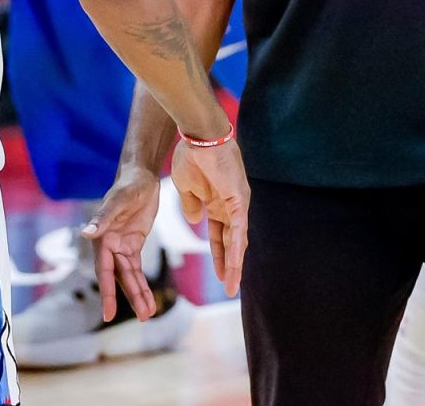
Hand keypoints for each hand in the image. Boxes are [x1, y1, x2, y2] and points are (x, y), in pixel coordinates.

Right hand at [82, 165, 161, 321]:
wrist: (141, 176)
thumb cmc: (128, 185)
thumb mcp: (119, 200)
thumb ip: (103, 218)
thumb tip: (85, 233)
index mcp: (102, 238)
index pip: (105, 271)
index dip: (107, 292)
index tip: (109, 314)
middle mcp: (109, 246)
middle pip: (119, 278)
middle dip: (131, 298)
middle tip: (142, 318)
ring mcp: (121, 247)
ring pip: (129, 277)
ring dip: (139, 294)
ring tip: (148, 314)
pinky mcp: (132, 245)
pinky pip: (136, 269)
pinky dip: (142, 284)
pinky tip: (149, 298)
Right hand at [170, 139, 249, 296]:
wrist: (198, 135)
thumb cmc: (191, 155)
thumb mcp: (186, 187)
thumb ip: (190, 204)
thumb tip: (194, 220)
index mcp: (216, 204)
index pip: (220, 236)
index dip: (219, 255)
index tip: (219, 275)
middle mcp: (230, 206)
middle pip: (232, 242)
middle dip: (230, 266)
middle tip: (230, 288)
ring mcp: (236, 203)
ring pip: (238, 240)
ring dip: (235, 264)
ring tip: (233, 286)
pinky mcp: (238, 199)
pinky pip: (239, 228)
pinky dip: (236, 247)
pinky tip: (235, 264)